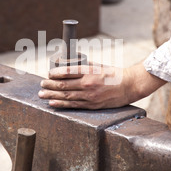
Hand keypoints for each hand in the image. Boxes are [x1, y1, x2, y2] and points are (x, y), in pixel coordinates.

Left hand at [38, 62, 165, 109]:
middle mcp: (87, 84)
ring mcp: (89, 96)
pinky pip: (74, 105)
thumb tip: (69, 64)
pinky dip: (61, 105)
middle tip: (41, 85)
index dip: (55, 74)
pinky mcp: (92, 105)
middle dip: (49, 86)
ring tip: (42, 95)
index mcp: (89, 72)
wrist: (129, 86)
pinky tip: (52, 104)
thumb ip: (84, 66)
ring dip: (52, 96)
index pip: (67, 72)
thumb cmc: (113, 74)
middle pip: (63, 86)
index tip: (48, 74)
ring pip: (66, 96)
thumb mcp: (98, 66)